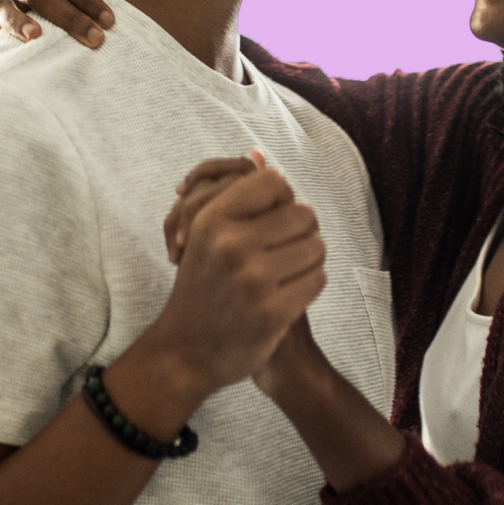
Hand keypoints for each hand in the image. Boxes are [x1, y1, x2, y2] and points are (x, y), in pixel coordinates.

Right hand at [143, 155, 326, 397]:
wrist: (186, 352)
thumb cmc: (202, 287)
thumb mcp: (204, 236)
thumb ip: (236, 196)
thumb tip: (259, 152)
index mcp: (211, 219)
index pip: (273, 181)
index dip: (281, 199)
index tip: (271, 220)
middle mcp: (230, 245)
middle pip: (303, 214)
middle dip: (301, 232)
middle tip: (284, 252)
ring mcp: (252, 279)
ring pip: (317, 247)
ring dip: (309, 260)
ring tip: (286, 274)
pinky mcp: (272, 312)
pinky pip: (317, 279)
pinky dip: (309, 286)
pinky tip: (288, 295)